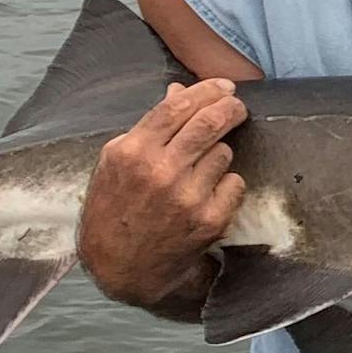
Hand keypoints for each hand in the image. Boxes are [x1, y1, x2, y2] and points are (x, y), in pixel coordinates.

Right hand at [79, 80, 247, 314]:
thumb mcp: (116, 163)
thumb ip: (149, 126)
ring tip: (201, 168)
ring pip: (224, 153)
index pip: (177, 107)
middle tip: (236, 106)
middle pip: (209, 123)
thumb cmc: (115, 208)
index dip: (206, 91)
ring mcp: (187, 197)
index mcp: (132, 152)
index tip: (224, 87)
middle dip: (230, 108)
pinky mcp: (209, 219)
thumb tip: (179, 90)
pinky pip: (234, 183)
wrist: (121, 265)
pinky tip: (208, 193)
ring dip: (219, 154)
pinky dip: (226, 183)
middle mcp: (160, 172)